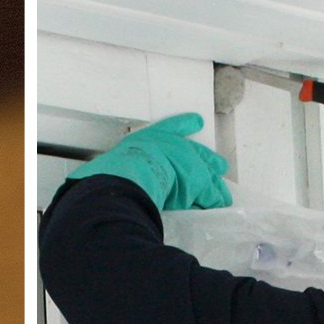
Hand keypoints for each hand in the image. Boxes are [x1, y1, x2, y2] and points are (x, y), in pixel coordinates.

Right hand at [67, 113, 231, 211]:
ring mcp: (186, 162)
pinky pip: (208, 192)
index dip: (183, 124)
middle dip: (208, 160)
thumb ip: (122, 169)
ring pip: (204, 175)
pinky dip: (214, 198)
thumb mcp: (120, 164)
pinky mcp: (197, 180)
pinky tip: (220, 202)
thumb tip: (102, 181)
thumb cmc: (119, 168)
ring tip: (222, 194)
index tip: (197, 120)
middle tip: (221, 164)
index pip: (171, 128)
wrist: (131, 174)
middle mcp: (173, 148)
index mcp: (151, 139)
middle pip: (194, 153)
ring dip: (214, 185)